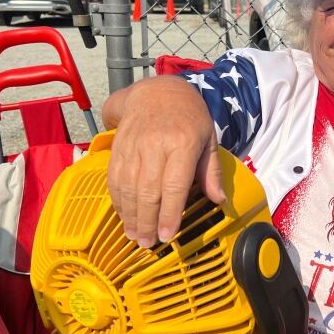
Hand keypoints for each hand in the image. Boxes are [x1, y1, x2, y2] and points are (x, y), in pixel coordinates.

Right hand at [104, 76, 225, 247]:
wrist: (158, 90)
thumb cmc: (189, 117)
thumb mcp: (209, 139)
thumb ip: (211, 171)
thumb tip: (219, 200)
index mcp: (183, 143)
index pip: (174, 185)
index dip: (169, 213)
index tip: (167, 235)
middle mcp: (155, 144)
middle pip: (148, 191)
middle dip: (147, 221)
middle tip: (147, 243)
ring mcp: (133, 145)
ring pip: (128, 187)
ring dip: (129, 215)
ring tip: (134, 235)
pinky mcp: (118, 146)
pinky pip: (114, 178)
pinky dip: (117, 200)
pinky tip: (123, 215)